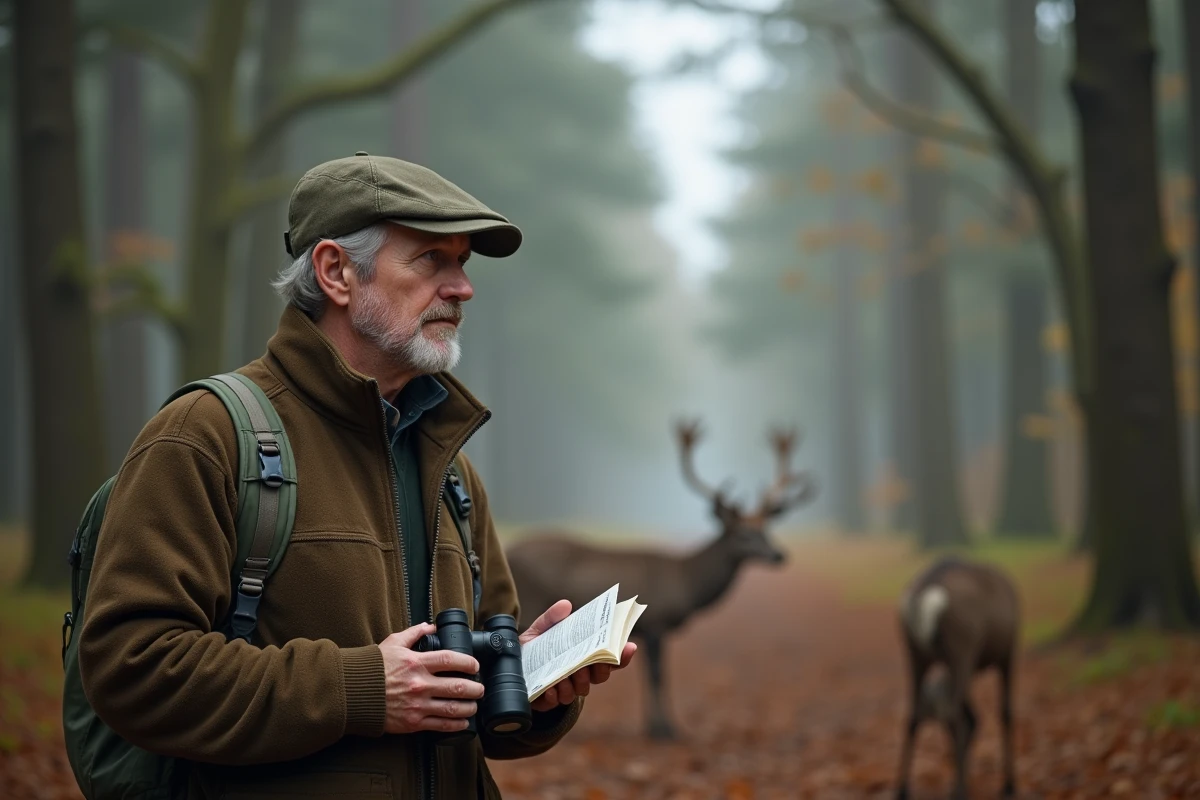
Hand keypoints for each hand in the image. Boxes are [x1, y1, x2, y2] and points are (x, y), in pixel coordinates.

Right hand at [379, 622, 485, 733]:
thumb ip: (414, 633)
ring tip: (474, 705)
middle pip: (458, 686)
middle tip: (480, 688)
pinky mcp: (412, 722)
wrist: (352, 693)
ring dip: (469, 707)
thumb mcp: (393, 643)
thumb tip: (430, 626)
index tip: (475, 666)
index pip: (451, 660)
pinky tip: (463, 722)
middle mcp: (419, 684)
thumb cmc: (372, 668)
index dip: (468, 662)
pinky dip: (456, 725)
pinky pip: (440, 725)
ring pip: (452, 708)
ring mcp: (417, 705)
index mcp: (416, 663)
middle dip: (475, 688)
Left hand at [519, 599, 637, 712]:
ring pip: (582, 690)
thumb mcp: (540, 629)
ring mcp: (567, 687)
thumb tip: (566, 605)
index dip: (622, 654)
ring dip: (576, 682)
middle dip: (599, 670)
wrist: (512, 668)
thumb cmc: (533, 648)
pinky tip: (549, 688)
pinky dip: (555, 694)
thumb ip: (552, 617)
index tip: (629, 646)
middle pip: (601, 675)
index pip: (609, 657)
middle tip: (590, 662)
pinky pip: (559, 701)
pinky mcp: (552, 700)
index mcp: (583, 654)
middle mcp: (579, 672)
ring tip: (564, 676)